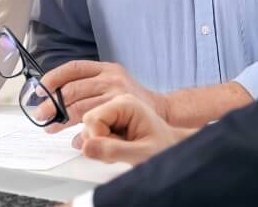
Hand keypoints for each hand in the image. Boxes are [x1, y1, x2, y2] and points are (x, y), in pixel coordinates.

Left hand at [36, 61, 167, 132]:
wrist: (160, 110)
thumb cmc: (131, 98)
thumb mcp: (113, 82)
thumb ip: (89, 86)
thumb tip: (55, 96)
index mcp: (106, 68)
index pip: (74, 68)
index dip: (54, 77)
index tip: (41, 89)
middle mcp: (111, 78)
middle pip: (73, 88)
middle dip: (53, 103)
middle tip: (41, 114)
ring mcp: (116, 94)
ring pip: (80, 106)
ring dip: (61, 119)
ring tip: (51, 127)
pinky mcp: (120, 110)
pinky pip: (94, 121)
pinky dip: (81, 131)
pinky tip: (74, 138)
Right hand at [76, 94, 193, 164]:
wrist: (172, 147)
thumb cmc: (163, 148)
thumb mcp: (141, 153)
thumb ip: (113, 151)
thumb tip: (86, 147)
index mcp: (125, 103)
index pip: (92, 119)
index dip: (99, 139)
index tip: (118, 146)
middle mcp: (116, 103)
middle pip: (87, 122)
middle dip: (99, 141)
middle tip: (122, 146)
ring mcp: (112, 110)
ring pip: (88, 129)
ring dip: (100, 144)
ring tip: (122, 147)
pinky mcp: (109, 120)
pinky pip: (92, 133)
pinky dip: (101, 145)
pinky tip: (117, 146)